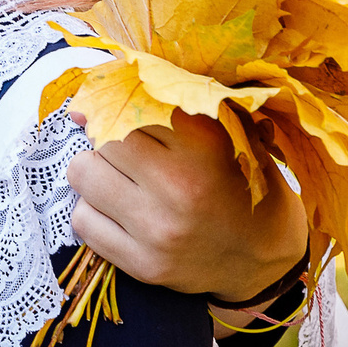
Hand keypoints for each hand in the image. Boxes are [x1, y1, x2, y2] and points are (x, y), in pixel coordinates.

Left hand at [65, 111, 306, 304]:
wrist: (265, 260)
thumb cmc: (242, 187)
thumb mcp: (234, 136)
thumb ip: (183, 103)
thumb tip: (104, 82)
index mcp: (206, 145)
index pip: (132, 105)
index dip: (119, 105)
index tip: (114, 108)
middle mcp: (180, 186)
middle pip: (103, 139)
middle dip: (109, 141)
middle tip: (127, 153)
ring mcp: (159, 229)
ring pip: (83, 174)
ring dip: (94, 172)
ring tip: (118, 179)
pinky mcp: (144, 264)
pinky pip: (82, 220)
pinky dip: (92, 211)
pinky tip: (117, 212)